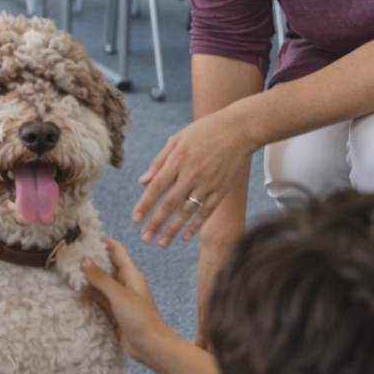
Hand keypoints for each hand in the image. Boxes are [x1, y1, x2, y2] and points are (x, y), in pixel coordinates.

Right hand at [84, 237, 182, 366]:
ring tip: (69, 269)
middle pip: (108, 266)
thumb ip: (101, 278)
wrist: (150, 345)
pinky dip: (90, 294)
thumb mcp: (119, 294)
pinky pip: (100, 299)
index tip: (87, 235)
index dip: (104, 241)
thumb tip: (84, 260)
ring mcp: (120, 298)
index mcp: (131, 274)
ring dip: (89, 277)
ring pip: (102, 283)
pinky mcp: (115, 312)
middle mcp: (126, 284)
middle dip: (92, 259)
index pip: (117, 251)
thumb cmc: (139, 316)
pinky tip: (76, 291)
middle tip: (72, 253)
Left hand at [133, 115, 254, 246]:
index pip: (157, 187)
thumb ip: (159, 161)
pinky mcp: (220, 190)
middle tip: (145, 238)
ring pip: (187, 212)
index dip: (145, 204)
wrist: (238, 130)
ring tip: (161, 243)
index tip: (135, 219)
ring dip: (173, 229)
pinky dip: (195, 225)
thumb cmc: (204, 131)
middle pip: (170, 204)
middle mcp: (191, 175)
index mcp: (178, 160)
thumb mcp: (177, 139)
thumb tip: (143, 182)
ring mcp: (207, 184)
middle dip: (156, 223)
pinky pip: (206, 211)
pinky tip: (185, 237)